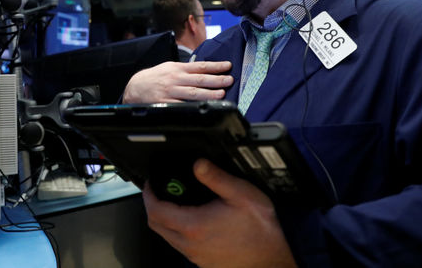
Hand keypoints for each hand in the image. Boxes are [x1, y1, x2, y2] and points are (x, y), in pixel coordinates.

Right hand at [122, 61, 232, 102]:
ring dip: (208, 94)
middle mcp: (175, 78)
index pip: (200, 66)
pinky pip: (182, 105)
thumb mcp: (169, 67)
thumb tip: (205, 70)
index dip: (215, 66)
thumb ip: (186, 69)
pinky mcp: (166, 103)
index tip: (228, 66)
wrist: (135, 86)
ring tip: (221, 94)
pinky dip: (193, 106)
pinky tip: (203, 107)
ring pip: (192, 93)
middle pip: (199, 79)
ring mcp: (171, 91)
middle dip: (216, 80)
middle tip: (229, 80)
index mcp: (178, 68)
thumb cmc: (155, 77)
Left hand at [143, 159, 296, 267]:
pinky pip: (180, 246)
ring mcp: (195, 256)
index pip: (155, 210)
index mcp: (194, 225)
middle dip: (152, 206)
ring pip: (167, 237)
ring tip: (176, 202)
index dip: (148, 194)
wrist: (273, 261)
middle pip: (155, 225)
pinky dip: (177, 231)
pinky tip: (192, 219)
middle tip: (159, 190)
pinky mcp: (203, 262)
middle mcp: (190, 244)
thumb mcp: (241, 194)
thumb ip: (216, 177)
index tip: (150, 183)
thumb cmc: (261, 230)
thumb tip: (197, 163)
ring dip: (164, 219)